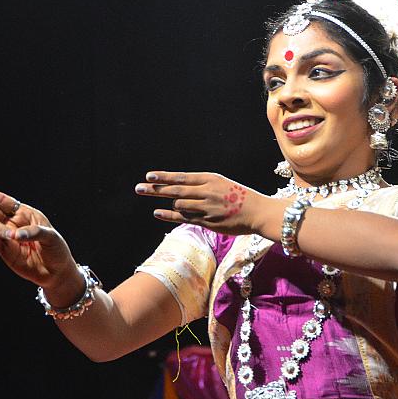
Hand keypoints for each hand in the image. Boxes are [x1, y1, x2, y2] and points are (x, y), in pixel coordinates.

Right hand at [0, 180, 76, 289]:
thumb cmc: (56, 250)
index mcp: (24, 213)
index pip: (2, 200)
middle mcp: (12, 222)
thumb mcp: (51, 237)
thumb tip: (13, 235)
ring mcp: (6, 237)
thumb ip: (33, 232)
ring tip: (9, 235)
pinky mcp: (3, 251)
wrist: (56, 272)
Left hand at [135, 171, 266, 235]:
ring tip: (157, 201)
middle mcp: (207, 192)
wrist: (259, 212)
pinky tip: (157, 212)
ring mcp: (207, 207)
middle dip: (155, 189)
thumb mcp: (222, 184)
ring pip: (179, 205)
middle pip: (175, 190)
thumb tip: (180, 188)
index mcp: (210, 179)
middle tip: (139, 188)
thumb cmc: (240, 197)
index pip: (182, 177)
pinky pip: (184, 218)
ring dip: (168, 204)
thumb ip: (202, 185)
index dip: (164, 177)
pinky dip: (169, 215)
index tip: (149, 176)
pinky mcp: (208, 222)